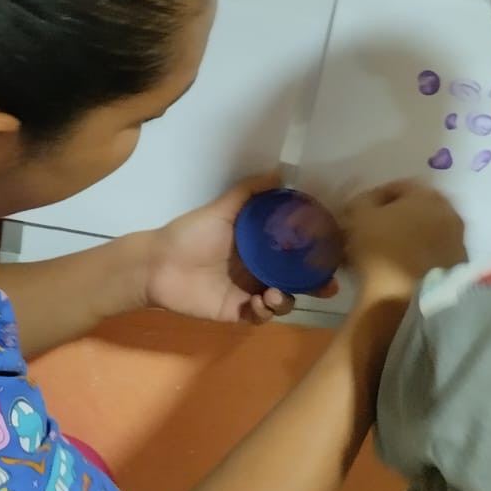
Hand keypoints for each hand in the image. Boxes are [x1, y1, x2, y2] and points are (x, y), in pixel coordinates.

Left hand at [142, 174, 339, 325]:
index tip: (333, 251)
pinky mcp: (237, 312)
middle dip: (314, 284)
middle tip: (327, 285)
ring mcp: (250, 292)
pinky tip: (259, 303)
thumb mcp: (221, 209)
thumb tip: (280, 173)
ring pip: (282, 300)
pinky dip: (265, 312)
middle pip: (296, 279)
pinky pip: (260, 317)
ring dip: (287, 299)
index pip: (295, 250)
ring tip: (275, 294)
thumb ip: (249, 192)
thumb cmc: (189, 234)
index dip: (315, 253)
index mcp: (259, 246)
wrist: (158, 264)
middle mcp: (259, 269)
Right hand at [342, 181, 466, 300]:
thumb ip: (361, 201)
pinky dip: (416, 259)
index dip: (373, 200)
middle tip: (370, 235)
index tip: (357, 216)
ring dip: (405, 240)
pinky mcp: (458, 269)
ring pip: (425, 234)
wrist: (414, 301)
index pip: (397, 187)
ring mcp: (458, 242)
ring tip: (383, 256)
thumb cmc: (384, 251)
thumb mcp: (360, 217)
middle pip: (415, 210)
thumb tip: (367, 202)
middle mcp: (449, 213)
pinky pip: (432, 255)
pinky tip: (399, 271)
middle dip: (392, 220)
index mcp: (427, 195)